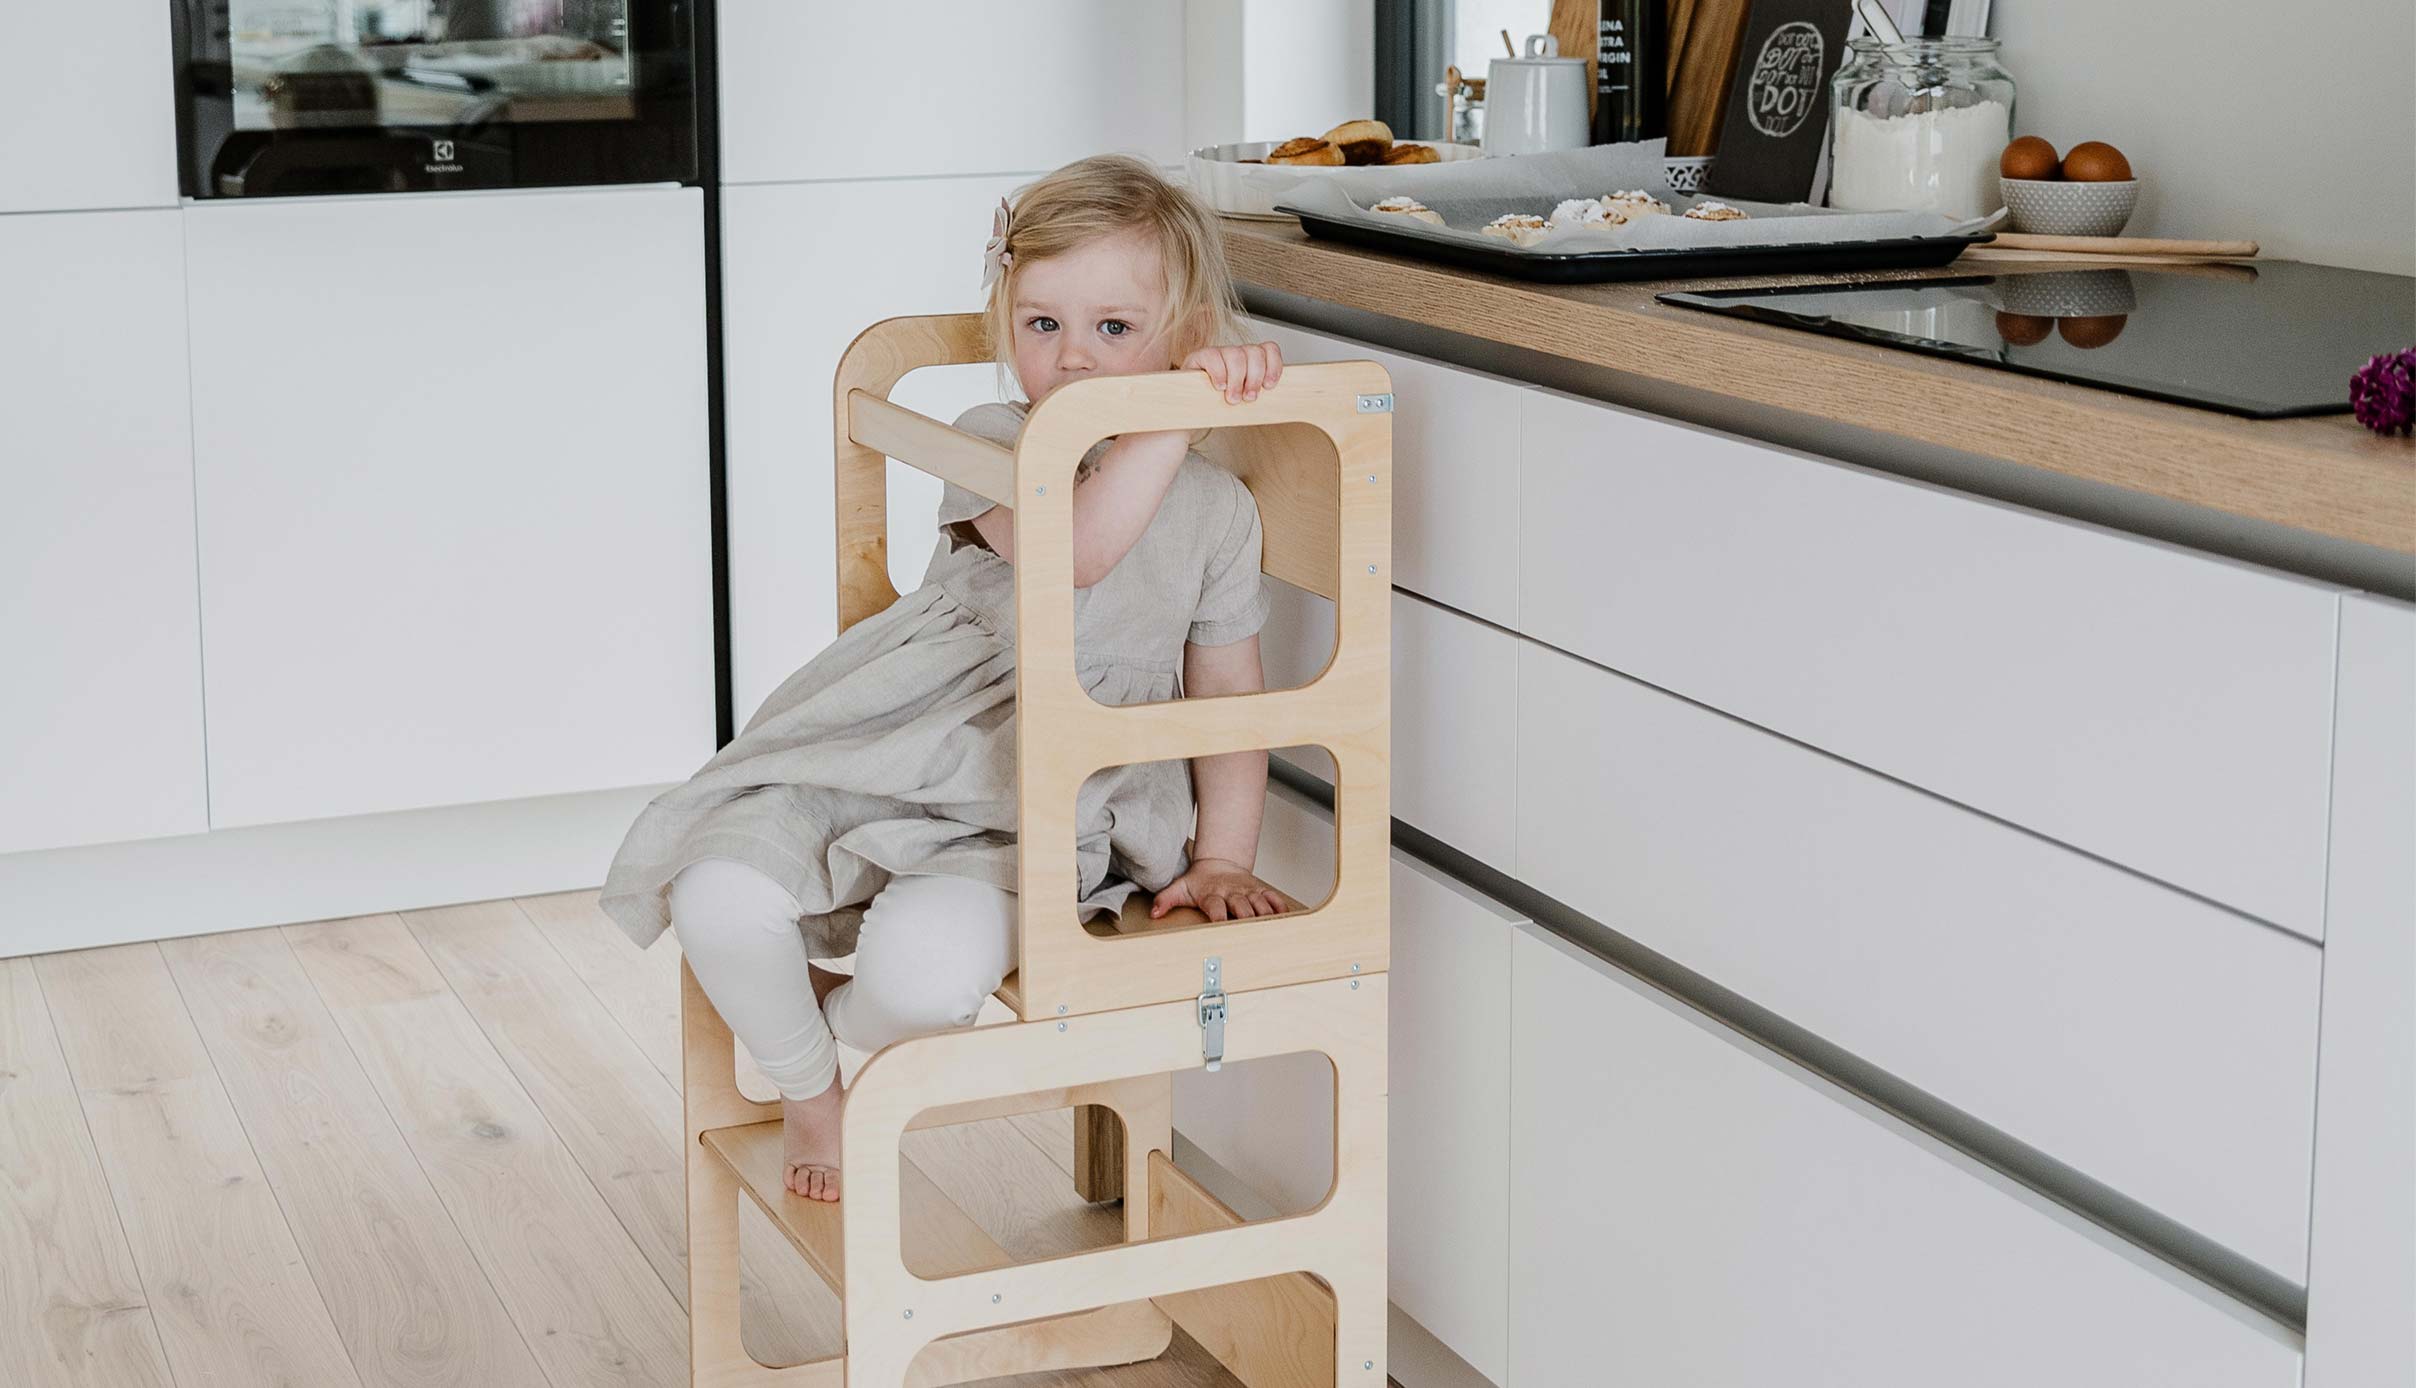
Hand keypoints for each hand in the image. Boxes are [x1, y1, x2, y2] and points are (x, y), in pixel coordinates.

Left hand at [1150, 857, 1296, 921]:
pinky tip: (1285, 918)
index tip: (1222, 926)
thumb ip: (1165, 900)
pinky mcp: (1259, 890)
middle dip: (1247, 920)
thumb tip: (1154, 913)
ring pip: (1260, 904)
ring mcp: (1247, 891)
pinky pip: (1273, 898)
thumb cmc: (1199, 881)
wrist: (1218, 862)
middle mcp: (1231, 892)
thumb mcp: (1179, 888)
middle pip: (1243, 907)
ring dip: (1265, 916)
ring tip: (1270, 930)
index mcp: (1212, 894)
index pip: (1216, 906)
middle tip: (1252, 935)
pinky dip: (1280, 907)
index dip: (1219, 916)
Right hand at [1181, 342, 1283, 403]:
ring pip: (1236, 355)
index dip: (1273, 366)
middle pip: (1254, 352)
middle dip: (1254, 378)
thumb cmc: (1219, 408)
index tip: (1269, 386)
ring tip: (1232, 398)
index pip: (1269, 349)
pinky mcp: (1199, 357)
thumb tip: (1282, 398)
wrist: (1190, 415)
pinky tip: (1218, 386)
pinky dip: (1219, 373)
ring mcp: (1217, 353)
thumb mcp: (1244, 402)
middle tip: (1248, 398)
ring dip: (1237, 380)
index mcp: (1250, 361)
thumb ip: (1259, 394)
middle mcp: (1235, 354)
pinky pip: (1213, 356)